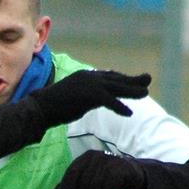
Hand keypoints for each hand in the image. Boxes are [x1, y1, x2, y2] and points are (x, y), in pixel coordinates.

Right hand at [28, 70, 150, 125]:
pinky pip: (111, 102)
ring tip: (145, 93)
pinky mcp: (92, 95)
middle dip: (132, 80)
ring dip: (132, 91)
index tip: (131, 80)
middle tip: (147, 79)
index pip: (108, 76)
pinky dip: (120, 107)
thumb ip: (88, 96)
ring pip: (117, 88)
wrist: (41, 108)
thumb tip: (97, 100)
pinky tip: (129, 113)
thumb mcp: (75, 97)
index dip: (121, 79)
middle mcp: (90, 77)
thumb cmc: (53, 106)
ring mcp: (91, 85)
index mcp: (85, 75)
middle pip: (116, 78)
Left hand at [52, 150, 148, 188]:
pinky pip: (109, 187)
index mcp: (85, 158)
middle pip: (84, 182)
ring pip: (96, 186)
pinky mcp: (122, 169)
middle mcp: (96, 157)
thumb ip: (71, 185)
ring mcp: (110, 161)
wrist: (134, 176)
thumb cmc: (106, 179)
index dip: (66, 188)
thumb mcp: (87, 181)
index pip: (71, 172)